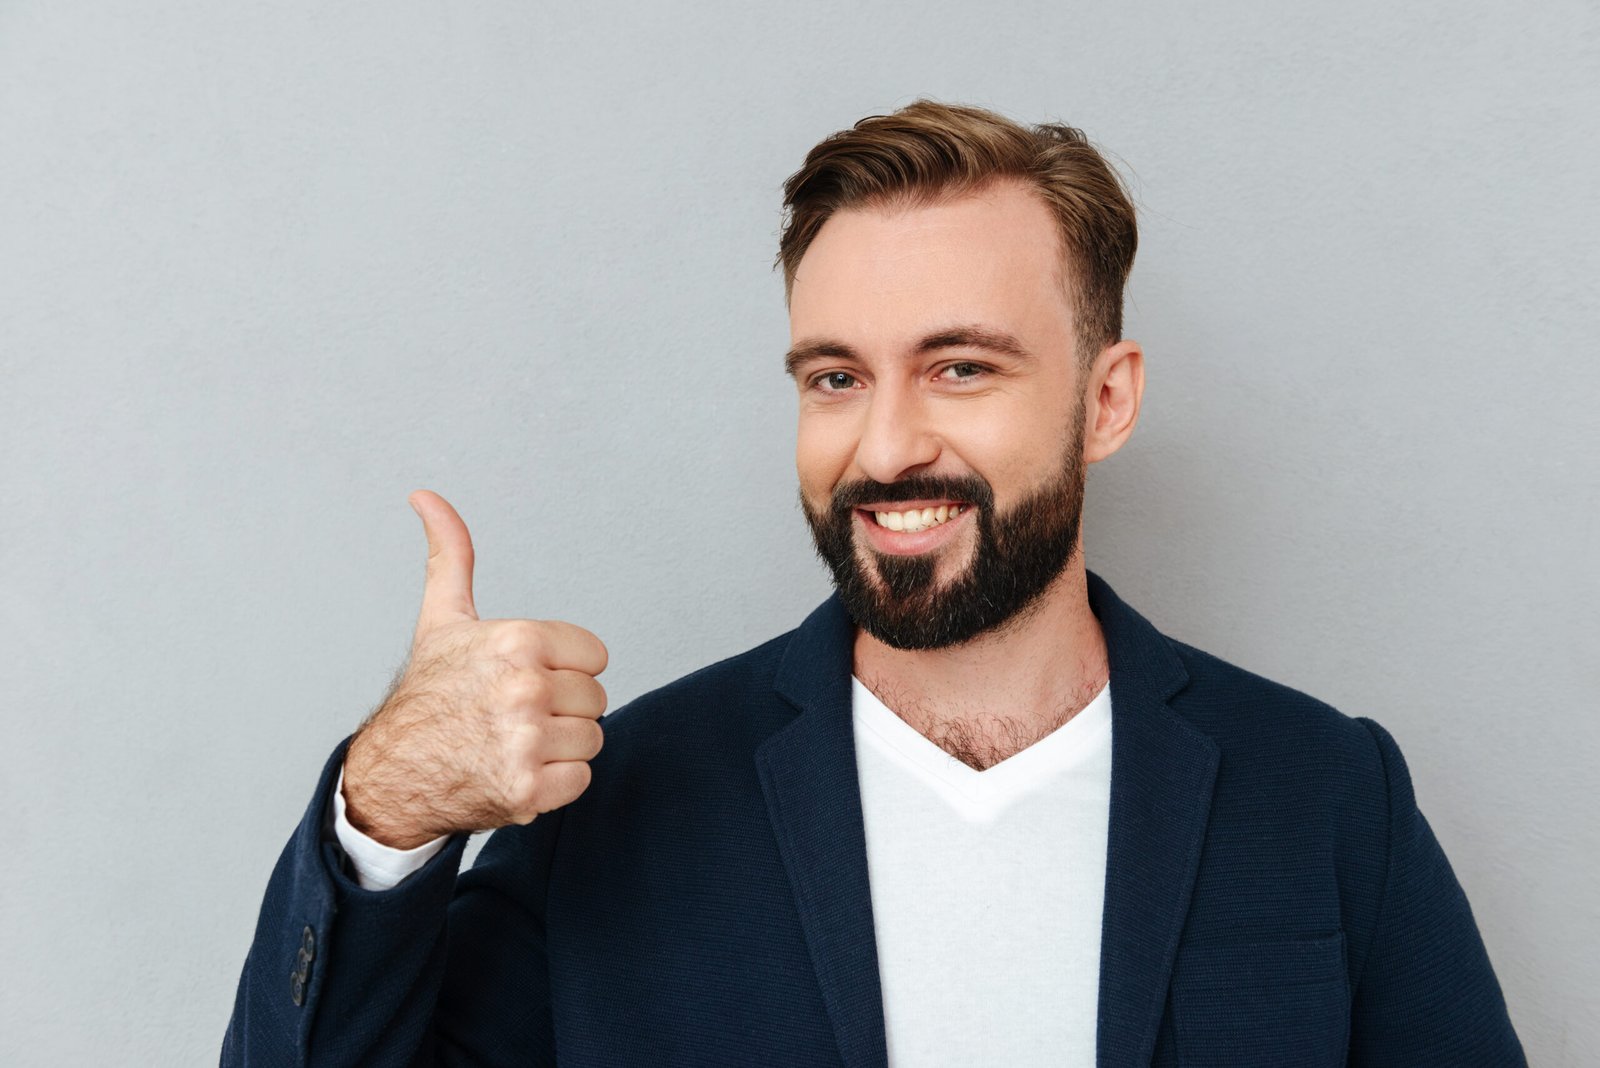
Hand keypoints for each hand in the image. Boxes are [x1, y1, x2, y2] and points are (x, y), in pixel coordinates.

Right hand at [341, 490, 608, 849]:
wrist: (393, 773)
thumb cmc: (427, 694)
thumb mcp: (443, 619)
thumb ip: (451, 555)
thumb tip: (425, 496)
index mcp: (518, 640)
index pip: (595, 656)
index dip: (564, 669)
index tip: (524, 678)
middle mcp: (525, 687)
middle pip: (596, 699)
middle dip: (562, 710)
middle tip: (513, 716)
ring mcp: (527, 741)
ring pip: (591, 739)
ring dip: (559, 748)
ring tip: (513, 744)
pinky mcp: (529, 788)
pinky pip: (580, 780)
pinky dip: (554, 784)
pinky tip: (515, 772)